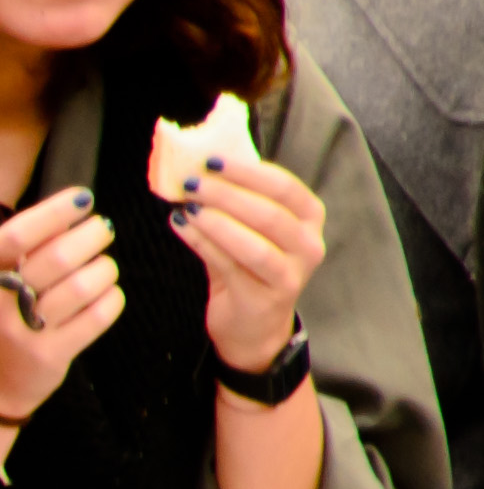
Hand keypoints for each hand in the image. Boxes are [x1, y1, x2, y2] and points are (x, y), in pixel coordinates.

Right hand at [0, 190, 122, 423]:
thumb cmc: (1, 314)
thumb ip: (28, 244)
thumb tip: (77, 206)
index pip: (20, 233)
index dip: (57, 211)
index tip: (83, 199)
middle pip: (58, 257)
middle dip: (92, 236)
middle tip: (102, 231)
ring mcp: (24, 331)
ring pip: (82, 286)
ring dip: (105, 269)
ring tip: (104, 268)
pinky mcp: (51, 355)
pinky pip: (97, 317)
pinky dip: (112, 299)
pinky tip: (107, 295)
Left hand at [168, 154, 324, 378]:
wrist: (254, 329)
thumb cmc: (250, 270)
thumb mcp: (251, 231)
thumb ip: (235, 202)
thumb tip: (198, 167)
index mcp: (309, 218)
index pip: (284, 186)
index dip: (247, 172)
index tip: (211, 160)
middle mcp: (308, 245)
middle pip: (269, 212)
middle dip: (226, 194)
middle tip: (191, 182)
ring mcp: (290, 274)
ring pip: (253, 242)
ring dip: (215, 220)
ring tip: (186, 206)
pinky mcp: (264, 298)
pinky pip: (229, 265)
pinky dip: (202, 242)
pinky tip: (180, 226)